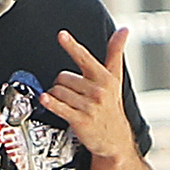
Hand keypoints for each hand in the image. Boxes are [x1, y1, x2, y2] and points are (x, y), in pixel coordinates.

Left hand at [40, 28, 134, 160]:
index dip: (72, 46)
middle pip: (63, 77)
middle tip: (71, 93)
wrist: (115, 138)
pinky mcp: (81, 119)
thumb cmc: (111, 106)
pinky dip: (50, 103)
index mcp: (104, 77)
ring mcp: (90, 106)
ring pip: (58, 91)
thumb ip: (115, 52)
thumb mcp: (116, 78)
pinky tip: (45, 99)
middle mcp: (98, 90)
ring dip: (56, 96)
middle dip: (62, 84)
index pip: (84, 58)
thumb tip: (123, 30)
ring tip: (67, 103)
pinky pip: (60, 106)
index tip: (62, 35)